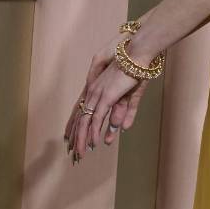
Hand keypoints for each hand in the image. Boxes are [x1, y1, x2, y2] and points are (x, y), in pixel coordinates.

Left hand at [63, 29, 154, 163]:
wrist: (138, 54)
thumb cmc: (135, 69)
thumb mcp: (129, 94)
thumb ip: (124, 112)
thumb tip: (121, 128)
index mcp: (96, 88)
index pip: (80, 110)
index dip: (75, 125)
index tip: (71, 138)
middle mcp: (93, 91)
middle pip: (79, 118)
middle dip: (76, 137)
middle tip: (74, 152)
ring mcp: (98, 94)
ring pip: (85, 121)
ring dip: (83, 139)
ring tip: (80, 153)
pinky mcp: (106, 96)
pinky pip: (97, 118)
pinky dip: (94, 132)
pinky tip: (93, 143)